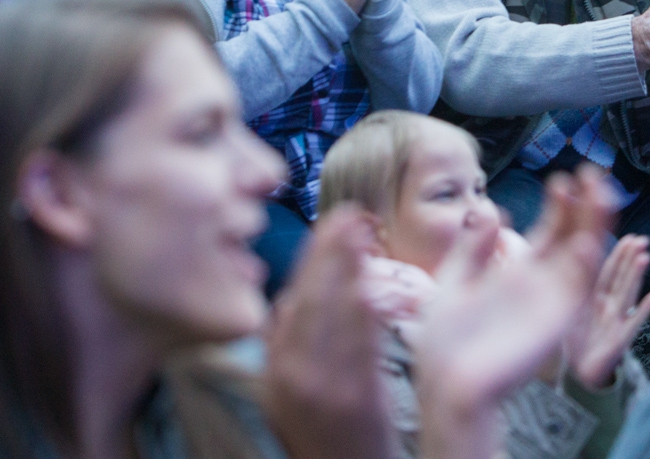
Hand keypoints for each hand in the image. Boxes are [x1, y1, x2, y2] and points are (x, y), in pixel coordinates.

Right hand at [263, 209, 391, 458]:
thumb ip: (286, 347)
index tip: (328, 224)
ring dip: (348, 268)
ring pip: (334, 315)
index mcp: (276, 370)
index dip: (311, 258)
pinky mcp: (356, 399)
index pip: (292, 300)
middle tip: (347, 213)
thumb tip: (288, 300)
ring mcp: (324, 386)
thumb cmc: (322, 435)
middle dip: (329, 251)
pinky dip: (365, 310)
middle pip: (310, 298)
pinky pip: (359, 345)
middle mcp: (293, 374)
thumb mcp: (285, 393)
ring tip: (362, 231)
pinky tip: (373, 282)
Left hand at [414, 167, 612, 458]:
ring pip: (585, 257)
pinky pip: (578, 291)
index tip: (562, 178)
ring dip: (596, 226)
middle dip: (588, 206)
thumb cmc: (446, 339)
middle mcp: (542, 284)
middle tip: (594, 172)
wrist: (445, 379)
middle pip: (576, 238)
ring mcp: (551, 302)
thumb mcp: (454, 279)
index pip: (552, 231)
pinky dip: (585, 266)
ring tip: (602, 191)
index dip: (561, 205)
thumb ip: (473, 247)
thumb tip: (487, 209)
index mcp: (519, 273)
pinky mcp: (554, 322)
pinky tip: (586, 240)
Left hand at [563, 234, 649, 389]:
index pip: (606, 270)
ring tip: (645, 256)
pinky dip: (645, 309)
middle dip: (630, 258)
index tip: (628, 236)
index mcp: (593, 297)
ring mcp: (616, 321)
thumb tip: (557, 258)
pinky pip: (634, 322)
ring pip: (627, 294)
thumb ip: (565, 287)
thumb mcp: (566, 310)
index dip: (617, 253)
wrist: (578, 374)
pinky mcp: (620, 339)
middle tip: (641, 238)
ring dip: (637, 275)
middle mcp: (608, 306)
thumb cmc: (574, 340)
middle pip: (620, 277)